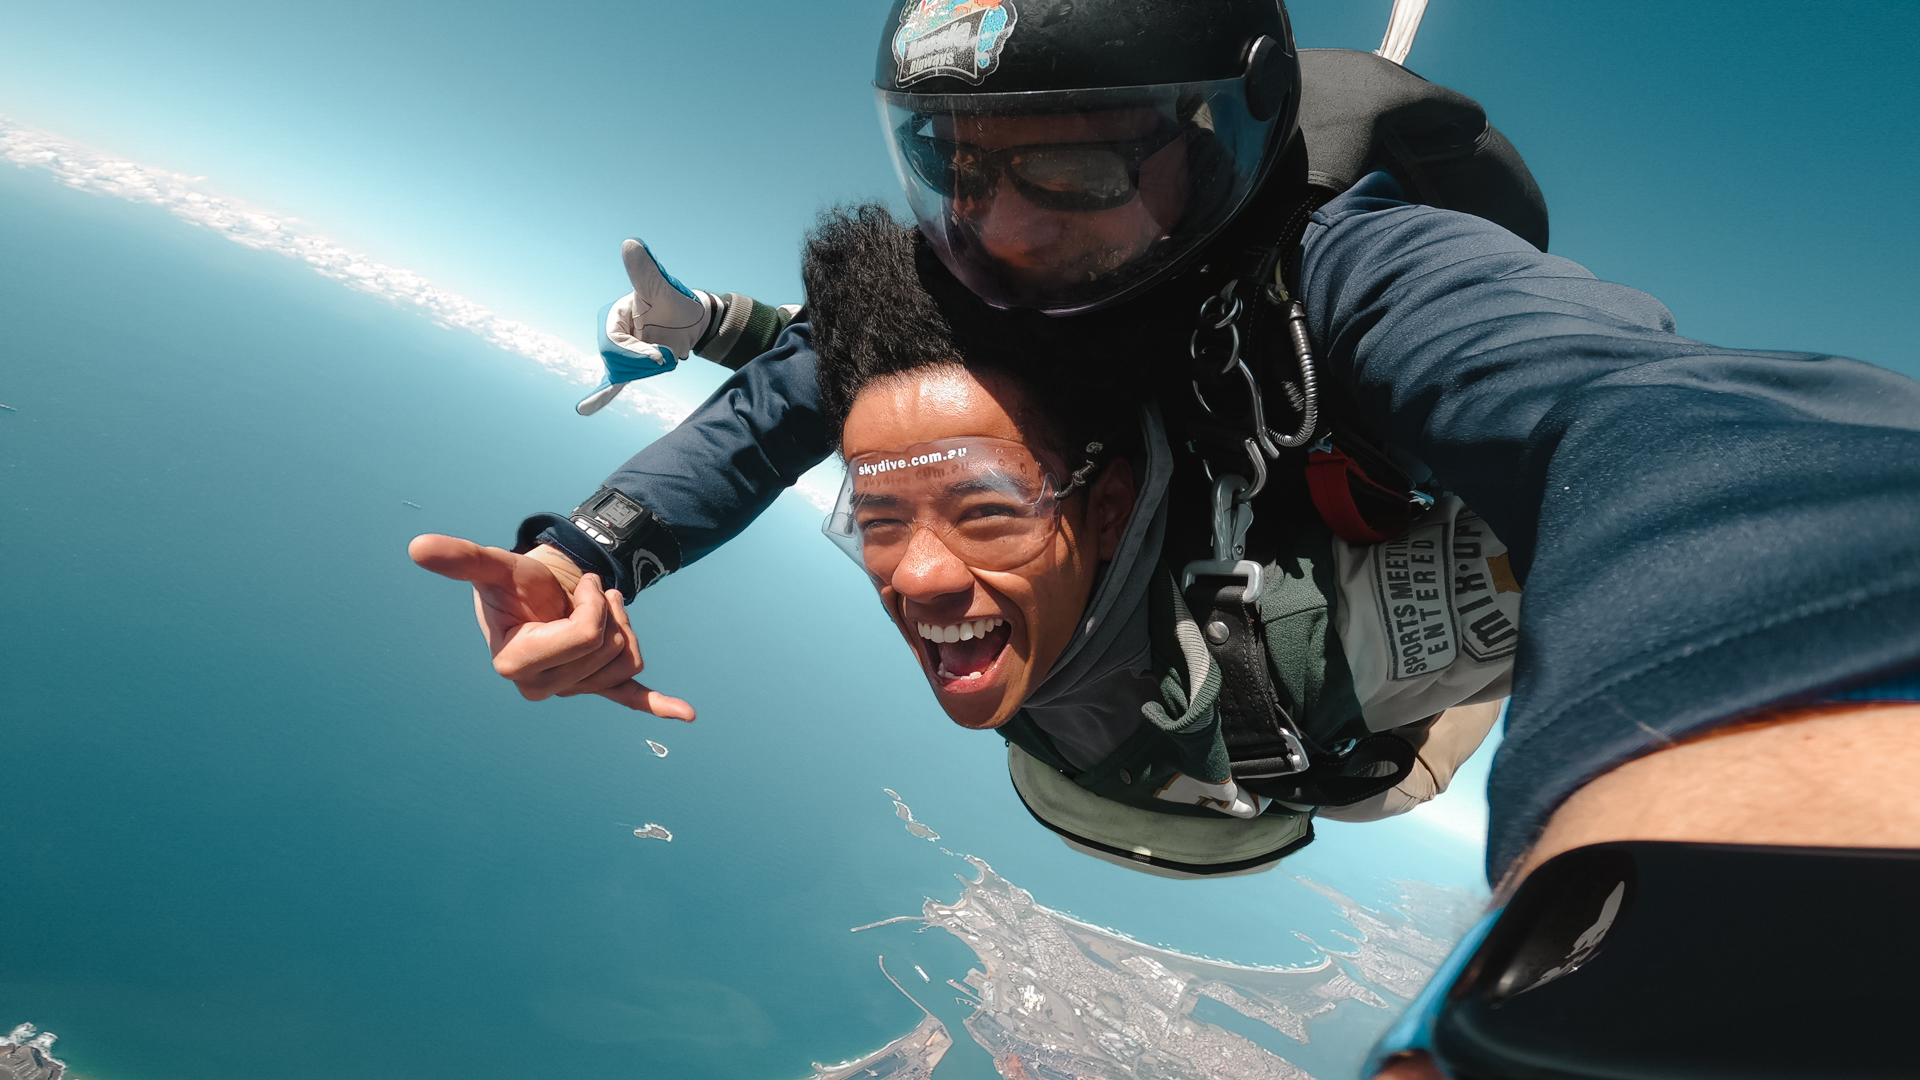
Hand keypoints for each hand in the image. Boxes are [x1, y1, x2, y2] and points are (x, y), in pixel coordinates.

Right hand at [408, 534, 695, 720]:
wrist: (539, 593)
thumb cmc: (515, 584)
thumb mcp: (495, 567)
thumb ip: (461, 559)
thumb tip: (417, 548)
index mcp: (515, 664)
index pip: (586, 639)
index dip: (594, 605)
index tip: (582, 586)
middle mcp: (542, 686)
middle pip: (611, 648)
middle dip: (609, 611)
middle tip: (588, 595)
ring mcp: (572, 689)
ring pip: (629, 658)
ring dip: (623, 624)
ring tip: (598, 609)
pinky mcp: (599, 686)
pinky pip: (631, 697)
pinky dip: (659, 704)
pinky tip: (684, 713)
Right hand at [579, 239, 714, 414]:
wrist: (693, 320)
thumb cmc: (676, 300)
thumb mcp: (661, 286)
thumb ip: (644, 270)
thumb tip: (631, 245)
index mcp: (614, 316)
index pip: (613, 344)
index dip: (634, 354)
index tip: (660, 356)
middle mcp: (613, 334)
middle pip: (617, 362)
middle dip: (644, 364)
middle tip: (668, 357)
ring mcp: (621, 351)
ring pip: (623, 374)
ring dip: (646, 372)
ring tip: (667, 357)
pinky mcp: (631, 365)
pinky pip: (612, 383)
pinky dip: (600, 396)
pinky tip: (584, 410)